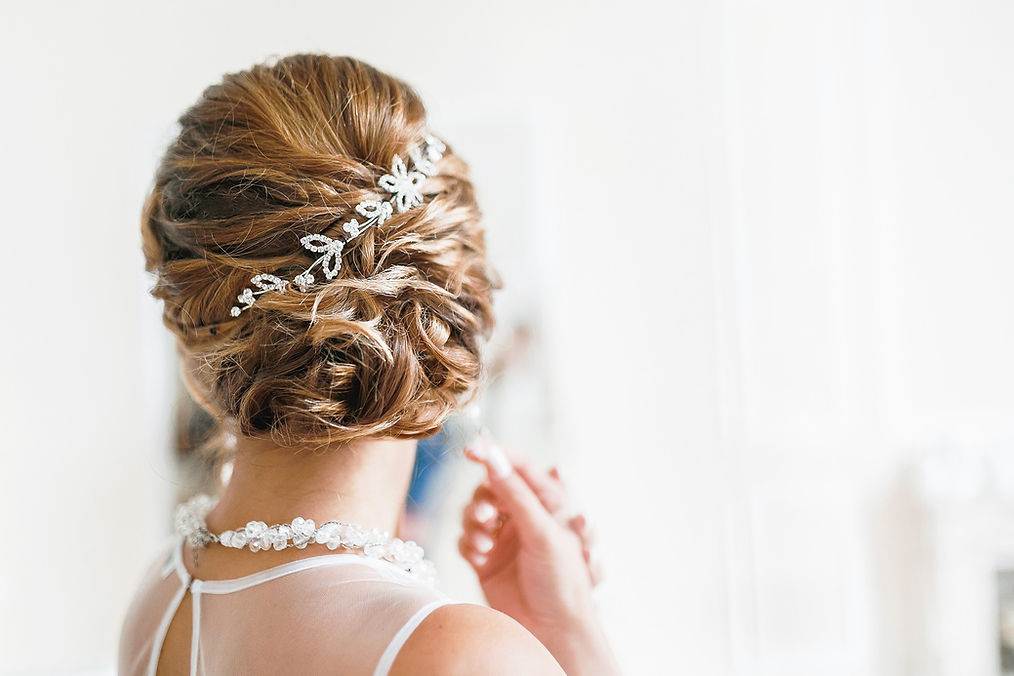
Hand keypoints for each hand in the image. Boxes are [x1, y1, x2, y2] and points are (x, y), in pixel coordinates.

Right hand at [459, 435, 621, 675]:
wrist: (553, 630)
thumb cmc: (561, 580)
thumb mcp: (541, 531)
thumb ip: (515, 493)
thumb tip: (493, 456)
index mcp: (545, 503)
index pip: (517, 467)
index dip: (494, 454)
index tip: (472, 450)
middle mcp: (523, 516)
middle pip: (489, 489)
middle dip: (482, 500)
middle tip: (486, 518)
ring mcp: (503, 538)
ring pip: (473, 513)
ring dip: (473, 524)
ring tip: (484, 544)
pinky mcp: (486, 560)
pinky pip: (466, 540)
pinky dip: (468, 544)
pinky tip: (480, 558)